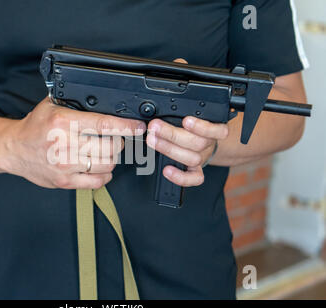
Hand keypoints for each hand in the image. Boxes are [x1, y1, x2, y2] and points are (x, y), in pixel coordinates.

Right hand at [0, 97, 145, 188]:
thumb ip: (75, 102)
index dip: (127, 126)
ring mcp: (65, 165)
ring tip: (105, 151)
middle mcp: (66, 144)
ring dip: (112, 158)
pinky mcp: (65, 181)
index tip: (138, 126)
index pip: (105, 124)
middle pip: (111, 147)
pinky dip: (105, 175)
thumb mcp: (51, 105)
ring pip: (107, 165)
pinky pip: (97, 182)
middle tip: (115, 138)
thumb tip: (105, 101)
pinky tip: (100, 167)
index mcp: (64, 122)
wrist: (14, 149)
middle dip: (119, 142)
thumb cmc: (34, 127)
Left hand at [145, 58, 228, 186]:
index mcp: (214, 125)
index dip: (203, 126)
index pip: (218, 129)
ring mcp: (202, 157)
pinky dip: (181, 177)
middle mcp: (209, 143)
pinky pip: (193, 179)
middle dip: (174, 135)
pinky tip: (167, 170)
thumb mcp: (193, 97)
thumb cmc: (196, 116)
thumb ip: (188, 81)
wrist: (207, 136)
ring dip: (170, 150)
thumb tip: (179, 64)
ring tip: (152, 140)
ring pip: (192, 159)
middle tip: (154, 127)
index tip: (186, 120)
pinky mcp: (195, 169)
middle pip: (198, 144)